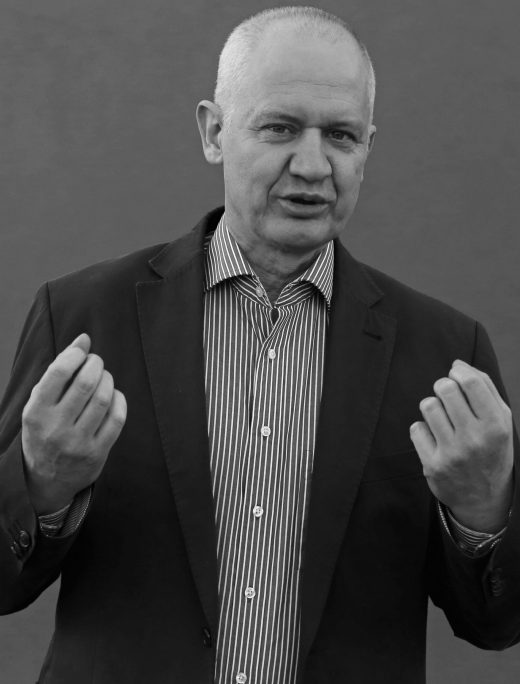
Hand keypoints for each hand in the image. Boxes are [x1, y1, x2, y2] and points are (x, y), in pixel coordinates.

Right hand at [22, 333, 126, 513]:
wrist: (46, 481)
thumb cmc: (44, 431)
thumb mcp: (39, 404)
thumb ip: (58, 372)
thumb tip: (84, 339)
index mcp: (36, 412)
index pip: (58, 373)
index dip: (76, 354)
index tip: (83, 351)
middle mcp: (55, 428)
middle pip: (86, 383)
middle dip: (96, 365)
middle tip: (97, 363)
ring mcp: (77, 442)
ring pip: (103, 399)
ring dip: (109, 381)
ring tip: (105, 378)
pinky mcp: (97, 453)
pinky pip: (117, 418)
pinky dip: (119, 400)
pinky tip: (114, 396)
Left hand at [410, 360, 513, 532]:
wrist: (484, 499)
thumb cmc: (491, 449)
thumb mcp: (501, 421)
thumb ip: (485, 388)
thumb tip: (458, 364)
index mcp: (496, 425)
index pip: (471, 382)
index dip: (458, 372)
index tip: (456, 375)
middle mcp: (475, 439)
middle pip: (445, 388)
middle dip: (442, 386)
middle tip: (446, 395)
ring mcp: (452, 454)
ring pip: (428, 406)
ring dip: (432, 406)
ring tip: (441, 417)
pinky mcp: (432, 465)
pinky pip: (416, 428)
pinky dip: (422, 429)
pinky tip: (434, 438)